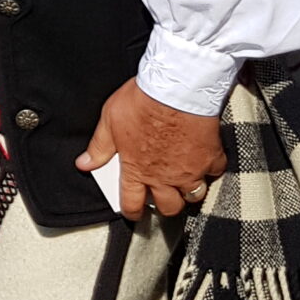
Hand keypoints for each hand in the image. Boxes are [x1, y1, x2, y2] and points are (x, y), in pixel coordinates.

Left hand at [77, 78, 225, 221]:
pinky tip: (206, 161)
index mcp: (137, 170)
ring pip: (194, 196)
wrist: (177, 88)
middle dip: (165, 205)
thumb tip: (84, 163)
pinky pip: (215, 173)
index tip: (134, 212)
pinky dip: (211, 169)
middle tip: (163, 196)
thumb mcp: (110, 120)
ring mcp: (190, 170)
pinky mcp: (211, 158)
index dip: (132, 212)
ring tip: (185, 182)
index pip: (132, 203)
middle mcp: (164, 176)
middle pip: (168, 207)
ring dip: (189, 191)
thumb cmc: (143, 101)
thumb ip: (99, 146)